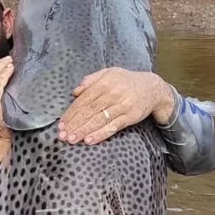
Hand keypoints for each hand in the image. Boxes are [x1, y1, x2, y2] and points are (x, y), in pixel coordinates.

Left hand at [57, 68, 175, 145]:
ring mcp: (122, 106)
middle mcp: (113, 94)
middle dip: (74, 125)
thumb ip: (91, 80)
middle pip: (89, 111)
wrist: (152, 88)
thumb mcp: (109, 73)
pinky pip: (113, 127)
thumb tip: (75, 92)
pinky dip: (100, 134)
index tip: (61, 124)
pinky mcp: (130, 117)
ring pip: (99, 120)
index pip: (83, 100)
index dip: (71, 113)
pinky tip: (89, 140)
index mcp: (104, 83)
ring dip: (84, 131)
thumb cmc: (126, 81)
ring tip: (72, 139)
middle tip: (63, 135)